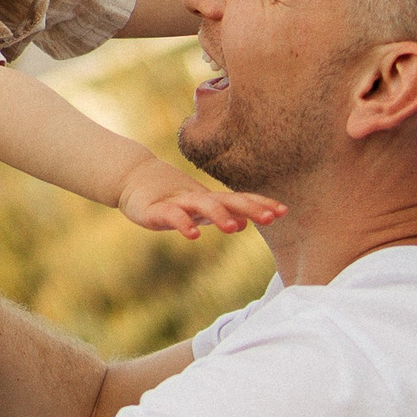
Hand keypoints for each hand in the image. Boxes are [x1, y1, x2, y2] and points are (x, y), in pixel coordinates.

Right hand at [115, 155, 283, 238]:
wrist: (132, 180)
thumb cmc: (169, 198)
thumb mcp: (196, 209)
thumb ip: (219, 215)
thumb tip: (244, 225)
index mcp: (209, 200)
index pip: (239, 201)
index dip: (260, 205)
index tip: (284, 211)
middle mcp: (197, 199)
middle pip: (227, 200)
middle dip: (250, 208)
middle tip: (271, 218)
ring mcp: (176, 204)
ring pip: (202, 206)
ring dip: (219, 215)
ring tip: (233, 228)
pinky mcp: (155, 212)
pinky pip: (171, 218)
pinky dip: (182, 224)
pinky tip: (192, 236)